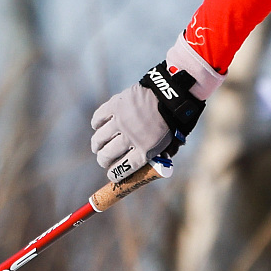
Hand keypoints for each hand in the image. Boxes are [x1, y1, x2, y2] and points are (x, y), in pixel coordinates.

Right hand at [90, 43, 219, 181]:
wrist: (172, 94)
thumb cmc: (174, 120)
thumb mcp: (172, 143)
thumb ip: (160, 155)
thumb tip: (149, 166)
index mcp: (146, 150)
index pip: (122, 169)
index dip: (114, 174)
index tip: (111, 175)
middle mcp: (131, 138)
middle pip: (107, 155)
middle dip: (103, 161)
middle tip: (103, 160)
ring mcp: (121, 121)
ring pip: (99, 139)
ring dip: (97, 145)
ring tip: (97, 147)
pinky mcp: (115, 106)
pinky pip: (98, 118)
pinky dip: (96, 124)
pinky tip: (98, 127)